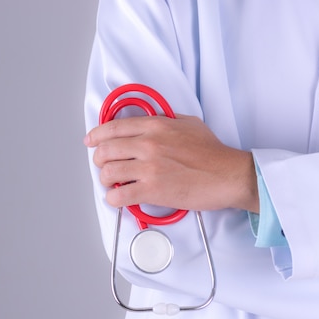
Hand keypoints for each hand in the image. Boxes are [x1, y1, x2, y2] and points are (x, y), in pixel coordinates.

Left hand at [84, 114, 258, 212]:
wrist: (228, 175)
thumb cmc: (212, 152)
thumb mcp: (188, 123)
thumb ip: (164, 120)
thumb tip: (147, 122)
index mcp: (154, 125)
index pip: (112, 128)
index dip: (96, 136)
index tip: (91, 142)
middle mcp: (148, 144)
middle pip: (105, 151)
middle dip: (99, 160)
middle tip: (104, 166)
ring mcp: (148, 168)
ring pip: (108, 173)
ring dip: (106, 180)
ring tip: (113, 183)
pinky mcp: (152, 190)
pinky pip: (118, 195)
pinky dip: (113, 198)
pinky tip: (119, 198)